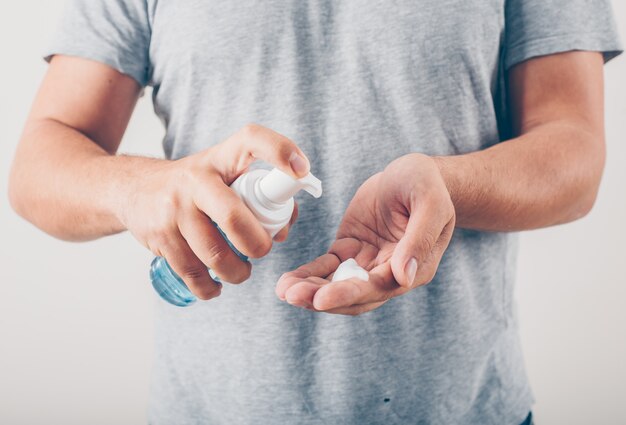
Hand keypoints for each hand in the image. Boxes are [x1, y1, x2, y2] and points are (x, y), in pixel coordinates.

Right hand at [119, 124, 307, 299]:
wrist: (134, 189)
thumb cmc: (196, 184)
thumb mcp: (223, 172)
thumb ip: (257, 192)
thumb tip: (284, 226)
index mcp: (220, 158)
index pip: (252, 140)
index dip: (280, 151)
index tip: (301, 171)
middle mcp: (195, 180)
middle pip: (233, 218)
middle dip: (257, 245)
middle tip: (262, 251)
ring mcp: (173, 209)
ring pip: (215, 255)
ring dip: (236, 273)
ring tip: (241, 271)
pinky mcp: (159, 237)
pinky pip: (192, 274)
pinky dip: (209, 289)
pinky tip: (215, 287)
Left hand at [276, 153, 454, 314]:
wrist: (413, 172)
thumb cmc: (426, 183)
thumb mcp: (430, 202)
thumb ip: (420, 238)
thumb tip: (403, 276)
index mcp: (416, 267)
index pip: (379, 288)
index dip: (349, 294)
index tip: (322, 298)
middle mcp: (391, 273)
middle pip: (354, 294)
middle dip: (322, 297)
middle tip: (293, 295)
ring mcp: (368, 263)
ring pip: (336, 284)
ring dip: (311, 290)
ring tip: (284, 290)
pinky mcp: (350, 250)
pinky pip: (326, 267)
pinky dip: (308, 274)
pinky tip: (287, 280)